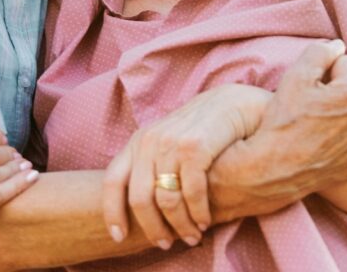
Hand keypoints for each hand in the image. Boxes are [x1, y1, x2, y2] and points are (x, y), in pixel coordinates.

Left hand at [102, 84, 270, 250]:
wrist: (234, 103)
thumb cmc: (201, 129)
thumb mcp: (167, 142)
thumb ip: (151, 165)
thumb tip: (139, 207)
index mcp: (138, 141)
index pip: (112, 182)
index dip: (113, 212)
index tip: (118, 236)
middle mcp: (149, 141)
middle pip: (139, 199)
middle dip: (153, 228)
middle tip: (166, 244)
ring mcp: (171, 143)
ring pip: (166, 200)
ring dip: (180, 225)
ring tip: (192, 236)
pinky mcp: (195, 147)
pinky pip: (191, 193)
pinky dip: (198, 213)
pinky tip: (206, 221)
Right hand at [208, 40, 346, 221]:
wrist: (275, 168)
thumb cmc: (283, 120)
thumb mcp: (295, 76)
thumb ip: (321, 52)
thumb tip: (339, 45)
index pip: (346, 63)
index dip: (324, 73)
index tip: (310, 90)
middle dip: (338, 91)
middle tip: (312, 108)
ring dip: (345, 112)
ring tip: (319, 125)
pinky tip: (329, 140)